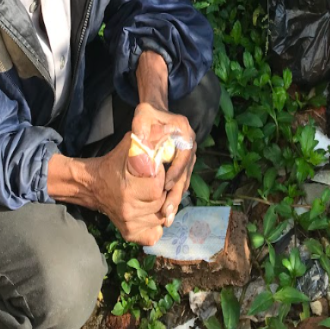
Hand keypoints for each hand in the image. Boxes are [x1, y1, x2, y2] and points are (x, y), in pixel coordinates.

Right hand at [95, 132, 166, 245]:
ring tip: (153, 193)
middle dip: (164, 191)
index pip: (158, 186)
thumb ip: (147, 138)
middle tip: (158, 182)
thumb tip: (165, 132)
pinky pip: (154, 234)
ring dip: (162, 206)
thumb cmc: (114, 162)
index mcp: (128, 189)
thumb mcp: (129, 145)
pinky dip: (156, 224)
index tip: (158, 170)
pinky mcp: (129, 234)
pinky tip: (151, 210)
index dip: (162, 177)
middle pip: (162, 203)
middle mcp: (128, 210)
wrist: (92, 185)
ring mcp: (129, 224)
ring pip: (161, 218)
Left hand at [132, 103, 195, 226]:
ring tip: (166, 217)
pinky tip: (167, 209)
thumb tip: (139, 140)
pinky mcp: (184, 162)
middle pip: (186, 172)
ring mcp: (189, 153)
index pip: (184, 155)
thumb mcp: (142, 115)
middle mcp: (190, 142)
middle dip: (176, 194)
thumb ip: (140, 126)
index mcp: (184, 131)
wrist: (155, 112)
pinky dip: (174, 194)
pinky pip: (181, 180)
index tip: (165, 187)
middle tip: (166, 213)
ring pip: (184, 180)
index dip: (176, 172)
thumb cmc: (148, 114)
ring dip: (176, 199)